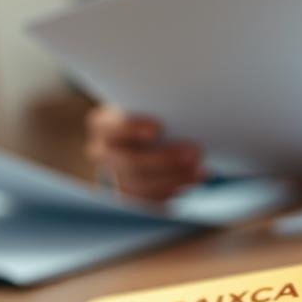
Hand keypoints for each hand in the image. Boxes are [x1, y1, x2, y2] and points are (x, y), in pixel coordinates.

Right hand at [84, 104, 205, 201]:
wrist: (143, 132)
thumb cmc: (150, 109)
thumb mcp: (148, 102)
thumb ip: (158, 106)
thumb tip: (185, 104)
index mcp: (102, 125)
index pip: (111, 128)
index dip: (132, 129)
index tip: (157, 129)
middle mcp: (101, 153)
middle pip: (129, 163)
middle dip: (164, 160)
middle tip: (194, 152)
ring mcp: (114, 177)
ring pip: (140, 186)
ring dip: (174, 179)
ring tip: (200, 170)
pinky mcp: (132, 195)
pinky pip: (151, 199)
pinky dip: (176, 189)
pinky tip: (195, 179)